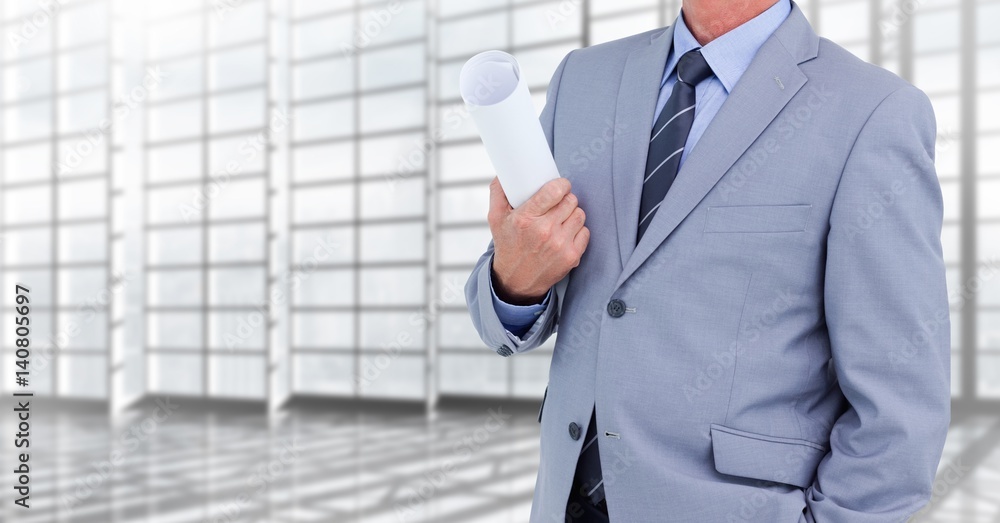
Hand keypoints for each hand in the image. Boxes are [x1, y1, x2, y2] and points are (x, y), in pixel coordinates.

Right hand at [488, 177, 589, 304]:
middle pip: (570, 201)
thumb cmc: (508, 246)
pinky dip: (577, 231)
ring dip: (572, 214)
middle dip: (565, 199)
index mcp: (525, 219)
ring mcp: (560, 245)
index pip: (554, 191)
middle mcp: (544, 231)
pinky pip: (585, 231)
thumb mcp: (495, 219)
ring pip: (580, 214)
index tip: (560, 186)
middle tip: (557, 204)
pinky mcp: (572, 256)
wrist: (517, 281)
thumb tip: (504, 173)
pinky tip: (565, 234)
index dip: (561, 185)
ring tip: (561, 219)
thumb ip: (499, 192)